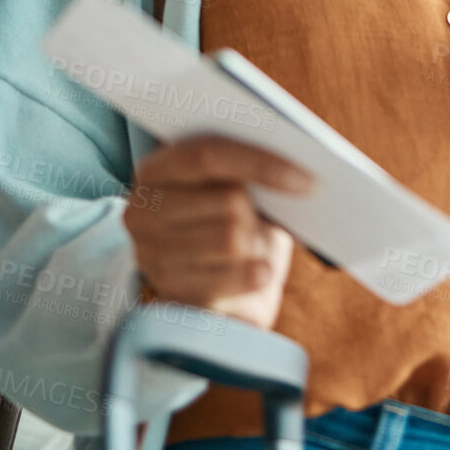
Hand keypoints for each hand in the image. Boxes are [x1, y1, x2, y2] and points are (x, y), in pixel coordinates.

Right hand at [124, 134, 313, 329]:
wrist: (228, 295)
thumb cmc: (239, 228)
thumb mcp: (241, 191)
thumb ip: (251, 173)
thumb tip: (297, 173)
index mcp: (155, 170)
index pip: (207, 154)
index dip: (260, 163)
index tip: (307, 179)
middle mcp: (141, 211)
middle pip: (226, 199)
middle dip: (260, 213)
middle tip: (269, 221)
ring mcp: (149, 254)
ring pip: (231, 239)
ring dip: (258, 245)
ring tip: (256, 247)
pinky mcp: (169, 292)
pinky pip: (231, 278)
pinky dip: (256, 274)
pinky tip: (260, 272)